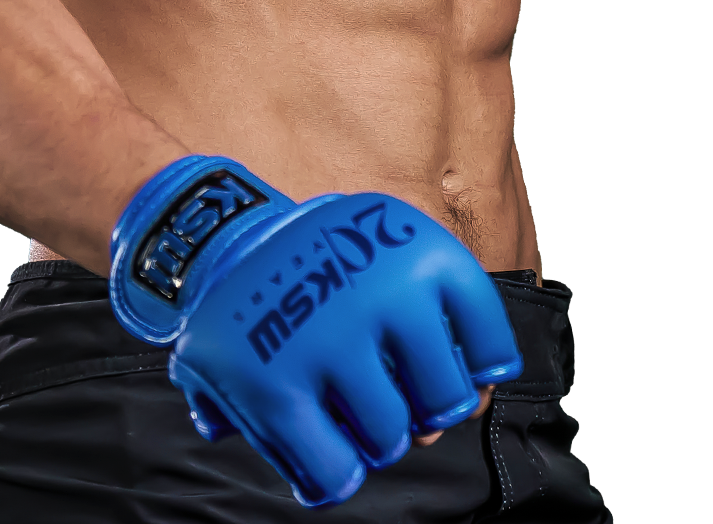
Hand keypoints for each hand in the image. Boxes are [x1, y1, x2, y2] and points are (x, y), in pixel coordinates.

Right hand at [109, 159, 522, 507]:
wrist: (223, 239)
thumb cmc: (330, 266)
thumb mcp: (390, 258)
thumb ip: (443, 327)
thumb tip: (465, 407)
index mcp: (416, 246)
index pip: (489, 342)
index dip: (476, 373)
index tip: (441, 369)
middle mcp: (378, 285)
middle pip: (445, 402)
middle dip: (419, 411)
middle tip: (382, 389)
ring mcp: (325, 337)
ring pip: (389, 439)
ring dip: (370, 437)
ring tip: (340, 405)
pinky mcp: (275, 389)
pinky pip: (334, 473)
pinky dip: (330, 472)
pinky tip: (317, 444)